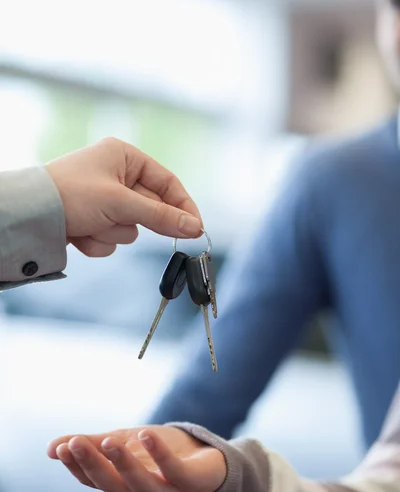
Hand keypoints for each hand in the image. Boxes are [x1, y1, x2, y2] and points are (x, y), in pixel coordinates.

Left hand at [45, 137, 201, 257]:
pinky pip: (111, 238)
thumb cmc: (73, 195)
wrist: (30, 215)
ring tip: (91, 224)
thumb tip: (196, 227)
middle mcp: (116, 174)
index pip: (167, 181)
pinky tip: (80, 233)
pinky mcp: (93, 220)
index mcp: (124, 157)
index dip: (183, 205)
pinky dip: (98, 241)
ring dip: (112, 233)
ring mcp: (104, 199)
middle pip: (149, 208)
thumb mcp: (121, 203)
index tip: (196, 228)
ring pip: (130, 228)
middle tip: (131, 225)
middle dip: (133, 221)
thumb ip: (161, 216)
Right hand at [47, 426, 225, 491]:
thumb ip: (91, 445)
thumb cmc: (159, 454)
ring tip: (110, 441)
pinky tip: (146, 434)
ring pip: (139, 484)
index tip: (61, 447)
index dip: (76, 466)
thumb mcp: (123, 444)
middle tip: (74, 444)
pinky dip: (159, 454)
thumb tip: (49, 448)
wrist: (206, 459)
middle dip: (92, 464)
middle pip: (110, 484)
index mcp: (121, 486)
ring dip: (123, 463)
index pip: (92, 480)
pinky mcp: (188, 483)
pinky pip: (172, 471)